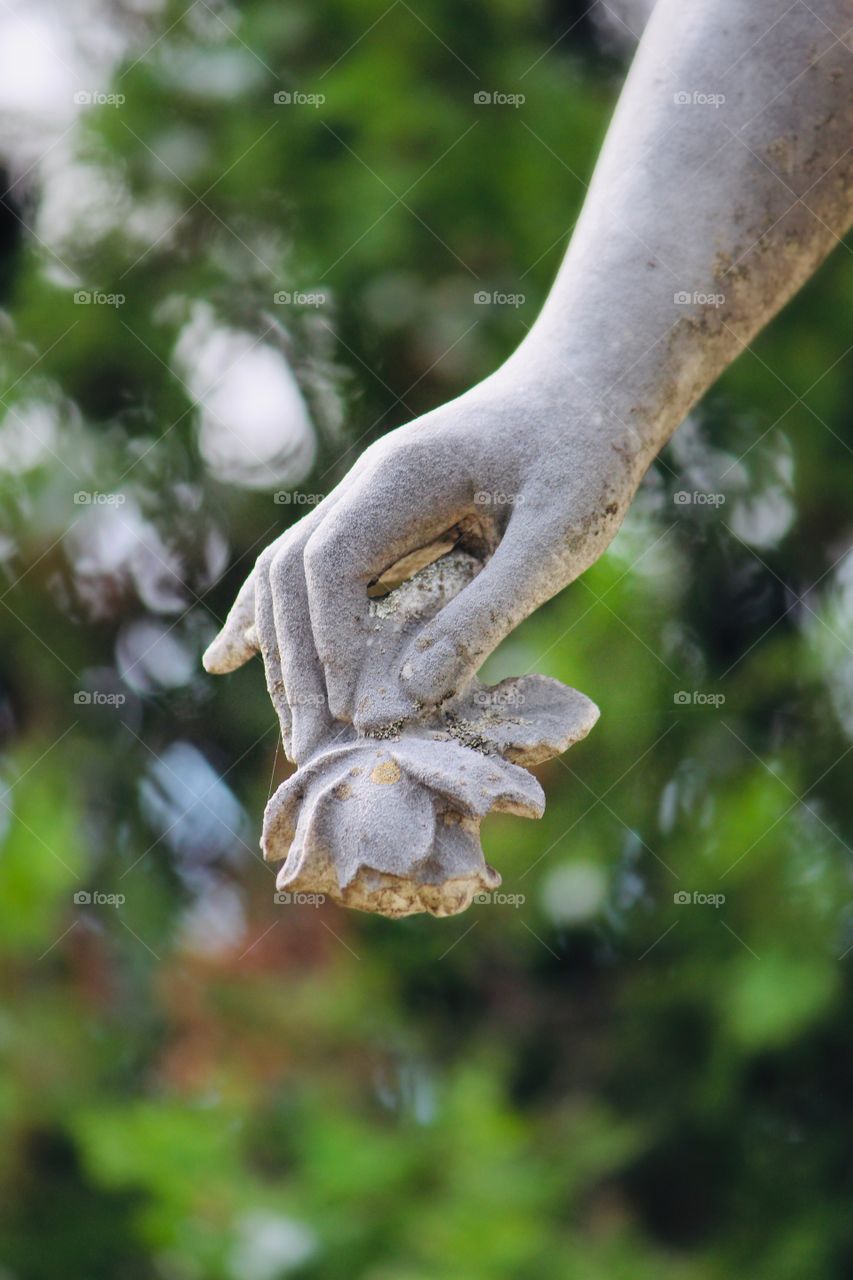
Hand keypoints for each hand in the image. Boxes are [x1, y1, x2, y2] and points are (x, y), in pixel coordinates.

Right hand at [203, 364, 642, 757]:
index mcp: (401, 477)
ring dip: (285, 654)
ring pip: (289, 578)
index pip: (330, 567)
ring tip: (295, 733)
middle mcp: (367, 485)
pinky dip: (279, 621)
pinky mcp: (383, 521)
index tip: (353, 715)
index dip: (332, 646)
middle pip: (291, 576)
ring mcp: (367, 500)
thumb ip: (486, 612)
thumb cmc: (587, 455)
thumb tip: (409, 696)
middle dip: (296, 664)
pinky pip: (313, 574)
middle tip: (312, 750)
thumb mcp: (556, 537)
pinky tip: (234, 655)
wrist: (590, 388)